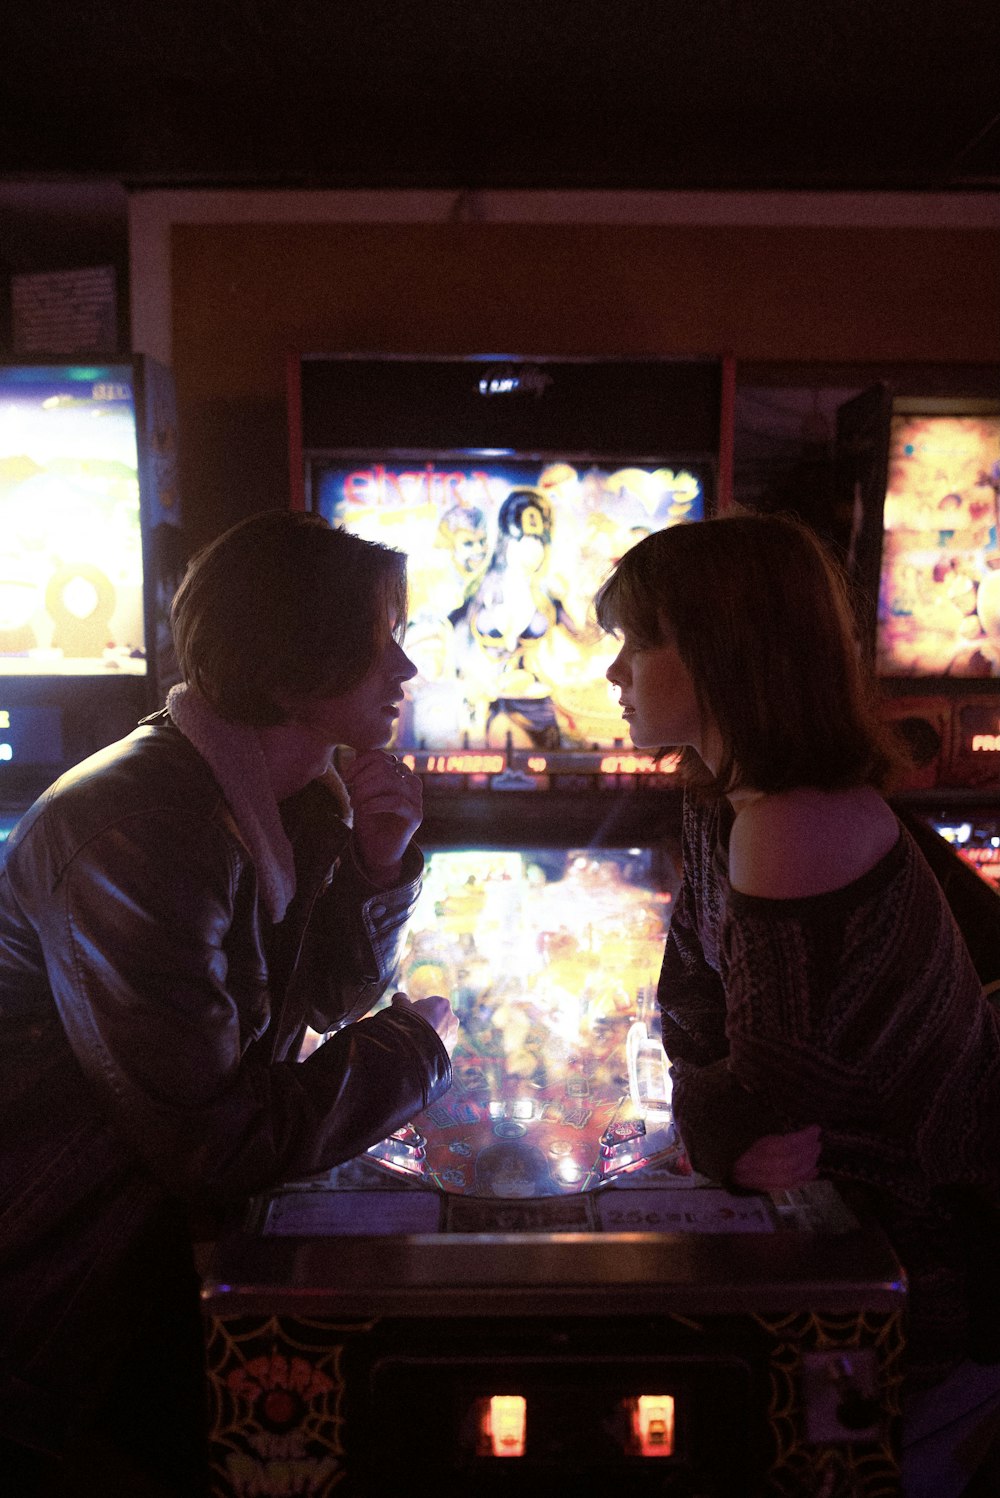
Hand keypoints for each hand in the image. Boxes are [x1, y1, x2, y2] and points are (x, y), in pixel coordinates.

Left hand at [343, 751, 421, 882]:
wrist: (376, 850)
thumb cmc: (369, 820)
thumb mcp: (362, 792)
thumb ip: (364, 772)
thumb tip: (358, 749)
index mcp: (400, 774)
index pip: (382, 757)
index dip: (362, 763)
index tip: (347, 777)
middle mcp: (412, 783)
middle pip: (386, 768)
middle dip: (363, 780)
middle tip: (351, 796)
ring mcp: (417, 799)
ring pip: (391, 782)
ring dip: (367, 792)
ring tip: (356, 805)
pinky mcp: (416, 816)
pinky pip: (396, 802)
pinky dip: (375, 804)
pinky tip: (364, 810)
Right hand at [391, 990, 459, 1056]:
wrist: (413, 1048)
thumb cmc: (407, 1022)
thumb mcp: (400, 1006)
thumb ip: (401, 999)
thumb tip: (399, 996)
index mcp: (443, 1003)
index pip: (431, 1004)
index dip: (419, 1010)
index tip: (410, 1016)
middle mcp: (452, 1019)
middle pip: (439, 1019)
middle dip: (428, 1024)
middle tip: (413, 1030)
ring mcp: (453, 1036)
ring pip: (441, 1035)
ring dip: (432, 1038)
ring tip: (417, 1043)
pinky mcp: (450, 1051)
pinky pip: (440, 1049)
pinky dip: (433, 1051)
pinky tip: (421, 1053)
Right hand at [731, 1125, 821, 1191]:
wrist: (738, 1173)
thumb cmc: (751, 1151)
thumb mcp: (764, 1138)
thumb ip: (783, 1138)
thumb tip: (804, 1135)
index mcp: (766, 1150)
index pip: (791, 1143)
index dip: (805, 1136)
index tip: (816, 1128)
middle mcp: (772, 1166)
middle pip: (797, 1158)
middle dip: (810, 1148)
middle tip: (818, 1140)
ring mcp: (776, 1180)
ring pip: (799, 1171)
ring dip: (811, 1160)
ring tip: (817, 1150)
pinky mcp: (780, 1188)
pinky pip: (797, 1183)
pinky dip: (808, 1176)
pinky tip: (816, 1169)